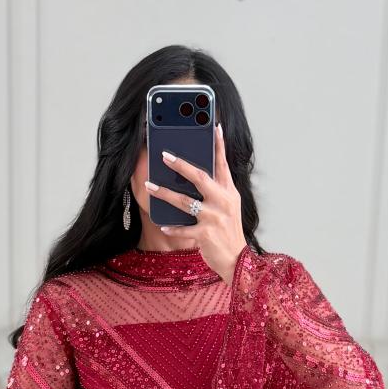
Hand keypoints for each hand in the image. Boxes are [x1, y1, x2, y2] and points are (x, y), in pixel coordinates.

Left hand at [144, 123, 246, 284]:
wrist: (238, 262)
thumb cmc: (229, 233)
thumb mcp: (229, 208)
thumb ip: (217, 190)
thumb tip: (194, 174)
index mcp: (229, 192)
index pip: (223, 164)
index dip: (218, 144)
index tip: (213, 126)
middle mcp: (223, 202)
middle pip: (200, 178)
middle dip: (181, 165)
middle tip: (164, 155)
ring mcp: (214, 218)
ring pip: (185, 202)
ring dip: (165, 193)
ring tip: (150, 185)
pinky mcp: (206, 235)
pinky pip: (183, 229)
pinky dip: (172, 228)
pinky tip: (162, 224)